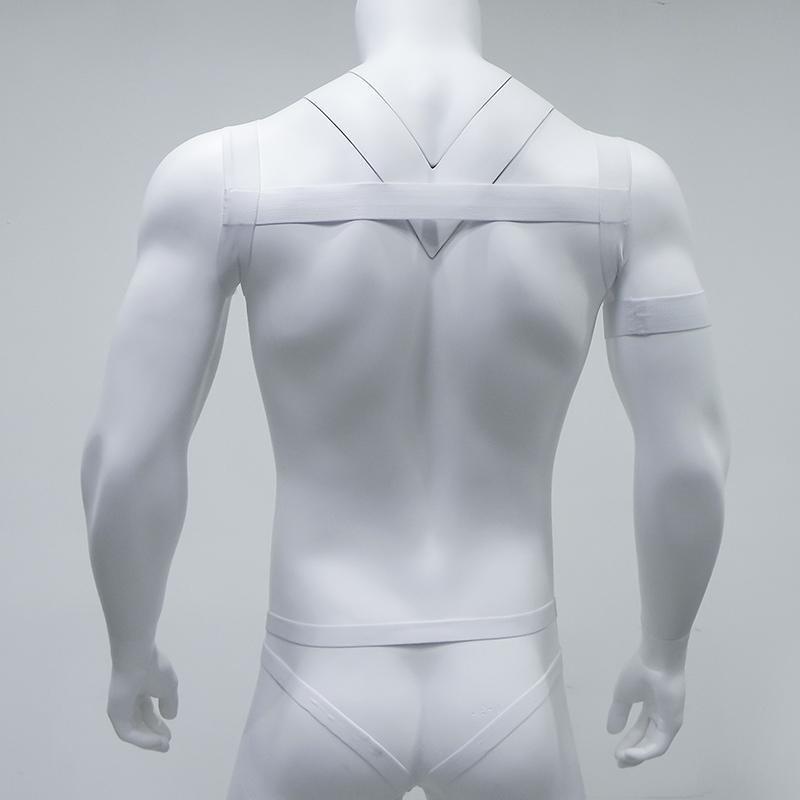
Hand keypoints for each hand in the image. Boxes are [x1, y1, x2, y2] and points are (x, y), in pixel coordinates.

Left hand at [107, 644, 178, 751]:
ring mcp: (120, 707)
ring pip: (134, 730)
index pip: (147, 712)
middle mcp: (128, 699)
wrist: (138, 658)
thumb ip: (170, 702)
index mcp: (140, 689)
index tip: (170, 736)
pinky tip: (156, 742)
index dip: (159, 724)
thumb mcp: (169, 687)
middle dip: (154, 734)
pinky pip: (128, 732)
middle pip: (141, 722)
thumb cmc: (154, 668)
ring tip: (163, 746)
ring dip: (148, 741)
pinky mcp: (115, 714)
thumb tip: (169, 716)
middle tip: (166, 744)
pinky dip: (142, 739)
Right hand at [606, 637, 686, 767]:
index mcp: (651, 707)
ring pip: (653, 746)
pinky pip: (658, 745)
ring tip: (621, 758)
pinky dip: (644, 752)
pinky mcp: (672, 725)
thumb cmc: (640, 672)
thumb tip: (611, 731)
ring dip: (637, 755)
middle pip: (647, 741)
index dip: (627, 742)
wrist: (655, 661)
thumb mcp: (623, 695)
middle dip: (633, 753)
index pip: (639, 730)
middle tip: (619, 762)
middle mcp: (661, 716)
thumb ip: (618, 713)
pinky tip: (629, 754)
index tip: (615, 754)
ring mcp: (668, 721)